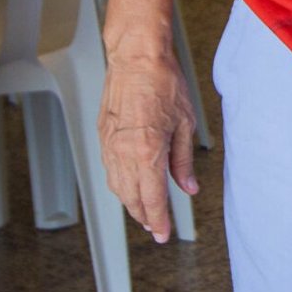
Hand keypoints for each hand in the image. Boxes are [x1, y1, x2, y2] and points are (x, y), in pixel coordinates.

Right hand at [98, 46, 197, 241]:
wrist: (136, 57)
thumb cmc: (163, 83)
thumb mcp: (185, 124)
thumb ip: (183, 161)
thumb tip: (188, 187)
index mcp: (147, 152)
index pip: (152, 199)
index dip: (159, 220)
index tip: (163, 234)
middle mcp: (124, 153)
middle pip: (132, 198)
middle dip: (144, 216)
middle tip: (156, 227)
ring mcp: (110, 145)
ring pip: (117, 187)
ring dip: (130, 203)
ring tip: (144, 211)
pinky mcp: (103, 136)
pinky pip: (110, 170)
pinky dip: (119, 184)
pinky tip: (129, 186)